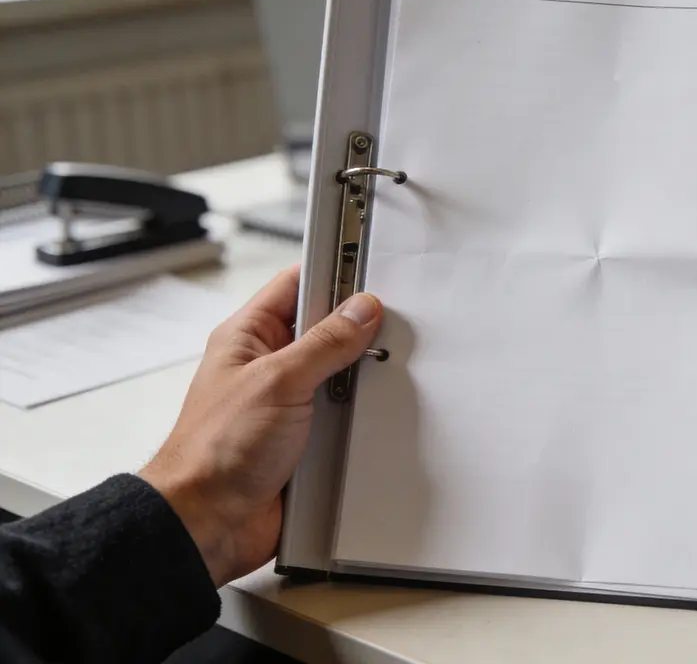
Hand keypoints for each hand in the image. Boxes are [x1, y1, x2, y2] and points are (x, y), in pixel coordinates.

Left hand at [140, 266, 381, 585]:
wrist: (208, 524)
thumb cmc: (214, 451)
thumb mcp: (277, 381)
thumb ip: (325, 343)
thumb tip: (362, 311)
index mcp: (249, 337)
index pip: (296, 284)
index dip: (333, 274)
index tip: (370, 272)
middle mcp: (270, 367)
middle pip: (326, 330)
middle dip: (358, 332)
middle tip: (389, 329)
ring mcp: (290, 404)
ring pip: (340, 376)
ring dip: (361, 381)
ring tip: (383, 375)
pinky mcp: (307, 441)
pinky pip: (345, 418)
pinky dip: (363, 419)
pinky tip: (379, 416)